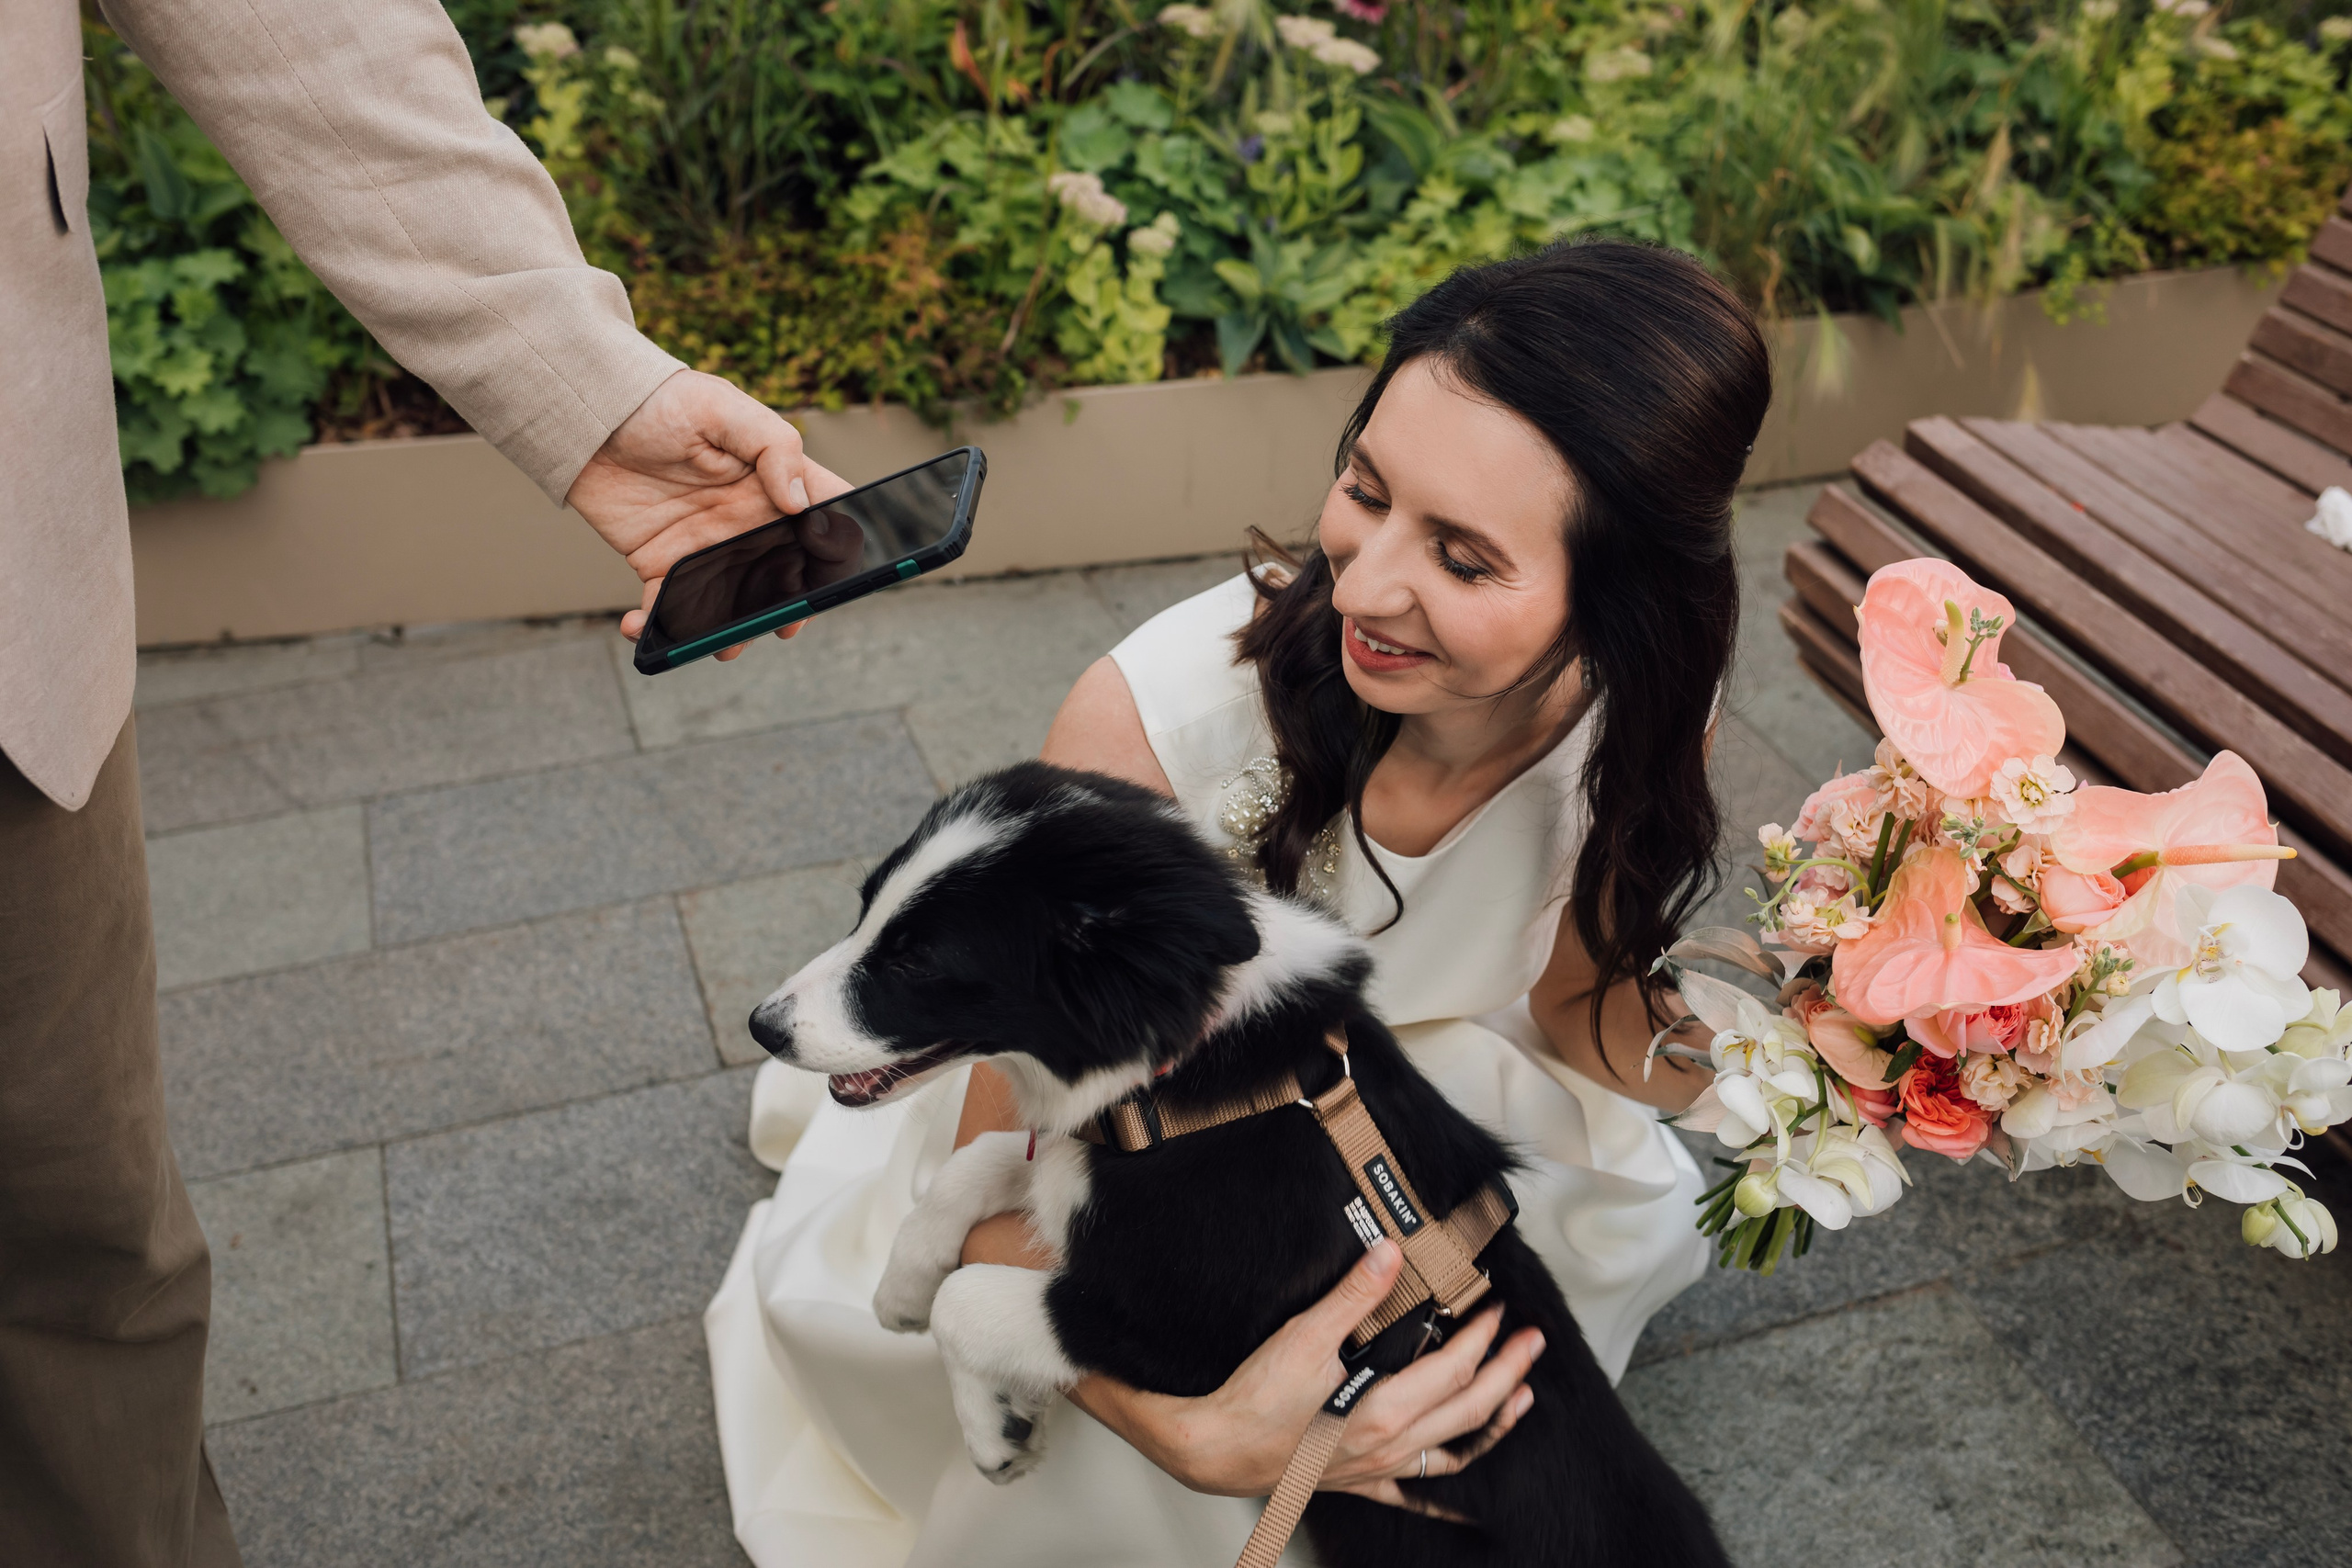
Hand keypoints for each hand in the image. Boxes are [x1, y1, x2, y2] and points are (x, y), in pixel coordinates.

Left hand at [566, 369, 853, 660]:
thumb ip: (773, 448)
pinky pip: (667, 606)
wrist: (590, 414)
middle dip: (787, 610)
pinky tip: (641, 627)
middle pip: (786, 577)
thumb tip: (798, 503)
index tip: (831, 575)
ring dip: (729, 631)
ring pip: (732, 604)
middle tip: (779, 627)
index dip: (841, 551)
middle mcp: (749, 523)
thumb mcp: (724, 409)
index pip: (828, 520)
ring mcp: (707, 548)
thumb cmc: (664, 401)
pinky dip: (655, 625)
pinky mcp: (662, 564)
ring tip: (721, 645)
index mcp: (776, 486)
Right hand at [1068, 1241, 1543, 1506]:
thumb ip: (1354, 1296)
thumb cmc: (1255, 1399)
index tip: (1498, 1309)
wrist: (1217, 1449)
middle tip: (1532, 1342)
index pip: (1455, 1368)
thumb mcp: (1305, 1336)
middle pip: (1469, 1408)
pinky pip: (1415, 1496)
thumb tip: (1389, 1255)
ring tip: (1521, 1400)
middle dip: (1508, 1373)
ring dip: (1494, 1424)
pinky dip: (1446, 1501)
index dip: (1483, 1336)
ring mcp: (1380, 1468)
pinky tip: (1468, 1508)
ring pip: (1455, 1452)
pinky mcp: (1360, 1480)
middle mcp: (1391, 1445)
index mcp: (1384, 1409)